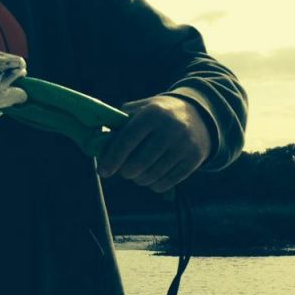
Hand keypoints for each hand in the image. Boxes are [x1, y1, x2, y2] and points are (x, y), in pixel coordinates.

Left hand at [96, 95, 211, 193]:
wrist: (198, 116)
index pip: (127, 139)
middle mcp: (170, 128)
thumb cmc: (157, 115)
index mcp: (152, 113)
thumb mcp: (140, 110)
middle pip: (140, 162)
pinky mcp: (194, 158)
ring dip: (139, 179)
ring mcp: (184, 144)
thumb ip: (118, 124)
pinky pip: (168, 181)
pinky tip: (150, 178)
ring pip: (153, 174)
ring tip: (136, 174)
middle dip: (126, 172)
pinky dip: (154, 184)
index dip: (112, 158)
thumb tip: (97, 143)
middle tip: (123, 171)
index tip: (102, 171)